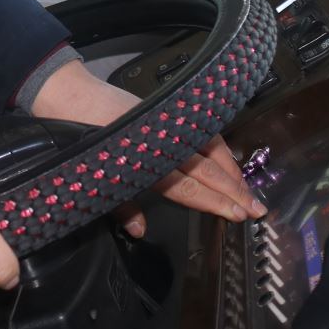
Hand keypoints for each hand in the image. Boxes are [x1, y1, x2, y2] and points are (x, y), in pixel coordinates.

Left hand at [29, 60, 264, 235]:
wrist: (70, 98)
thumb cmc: (79, 141)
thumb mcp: (95, 181)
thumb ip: (121, 207)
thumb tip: (140, 230)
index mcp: (144, 166)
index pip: (190, 190)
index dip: (218, 203)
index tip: (241, 214)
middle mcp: (160, 146)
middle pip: (207, 171)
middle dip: (235, 190)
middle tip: (258, 208)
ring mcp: (165, 126)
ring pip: (208, 149)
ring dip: (231, 168)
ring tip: (246, 187)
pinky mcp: (164, 111)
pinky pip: (199, 130)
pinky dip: (217, 143)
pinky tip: (226, 155)